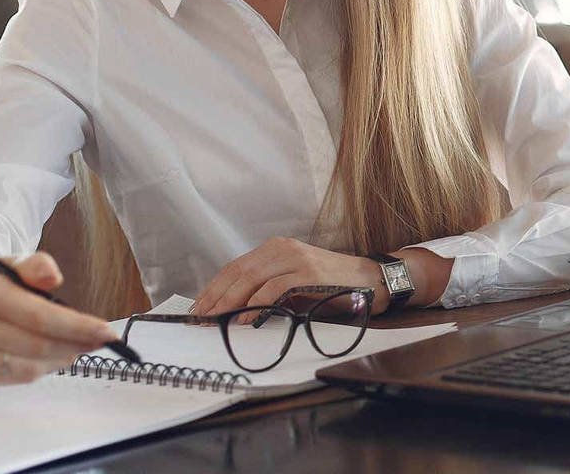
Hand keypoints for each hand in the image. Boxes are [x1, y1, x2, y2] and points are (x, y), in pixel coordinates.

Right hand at [0, 251, 121, 385]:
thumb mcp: (11, 262)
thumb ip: (35, 265)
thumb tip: (54, 277)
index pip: (39, 317)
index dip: (77, 327)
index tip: (106, 331)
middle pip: (37, 346)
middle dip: (76, 345)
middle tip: (101, 341)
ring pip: (28, 368)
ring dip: (61, 359)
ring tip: (78, 346)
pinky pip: (16, 379)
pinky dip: (41, 369)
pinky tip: (54, 356)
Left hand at [192, 237, 389, 316]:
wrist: (370, 280)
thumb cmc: (330, 286)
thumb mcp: (293, 283)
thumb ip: (267, 290)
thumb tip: (235, 311)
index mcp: (276, 248)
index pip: (235, 267)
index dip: (214, 288)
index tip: (199, 308)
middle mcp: (282, 248)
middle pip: (237, 272)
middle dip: (216, 297)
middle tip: (202, 319)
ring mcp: (295, 259)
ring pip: (250, 279)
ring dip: (230, 303)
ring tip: (217, 321)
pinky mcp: (307, 273)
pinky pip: (273, 289)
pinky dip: (256, 305)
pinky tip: (246, 319)